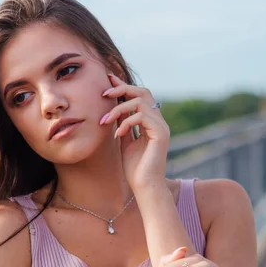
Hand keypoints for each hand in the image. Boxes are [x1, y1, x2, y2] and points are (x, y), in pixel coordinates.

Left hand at [100, 73, 169, 190]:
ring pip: (140, 102)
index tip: (107, 80)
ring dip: (119, 109)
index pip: (139, 96)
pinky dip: (126, 122)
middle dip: (122, 89)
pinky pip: (142, 116)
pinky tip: (118, 134)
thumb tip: (114, 111)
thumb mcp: (125, 142)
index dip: (123, 86)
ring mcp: (161, 126)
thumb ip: (122, 125)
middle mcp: (158, 121)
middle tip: (104, 94)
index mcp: (151, 122)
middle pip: (143, 92)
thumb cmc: (134, 169)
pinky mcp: (161, 133)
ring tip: (105, 121)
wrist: (144, 186)